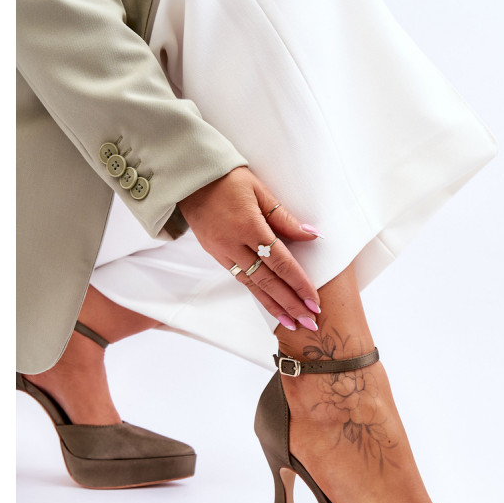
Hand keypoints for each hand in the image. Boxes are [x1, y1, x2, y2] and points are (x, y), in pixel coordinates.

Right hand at [178, 167, 321, 328]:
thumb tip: (311, 235)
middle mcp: (234, 244)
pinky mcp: (215, 254)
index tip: (314, 301)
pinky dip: (257, 294)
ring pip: (252, 285)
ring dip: (274, 306)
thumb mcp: (260, 190)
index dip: (299, 283)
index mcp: (248, 226)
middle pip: (267, 281)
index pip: (280, 262)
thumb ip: (284, 218)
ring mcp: (222, 252)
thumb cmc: (227, 179)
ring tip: (292, 322)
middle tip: (309, 323)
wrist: (189, 179)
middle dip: (290, 304)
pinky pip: (240, 278)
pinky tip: (270, 304)